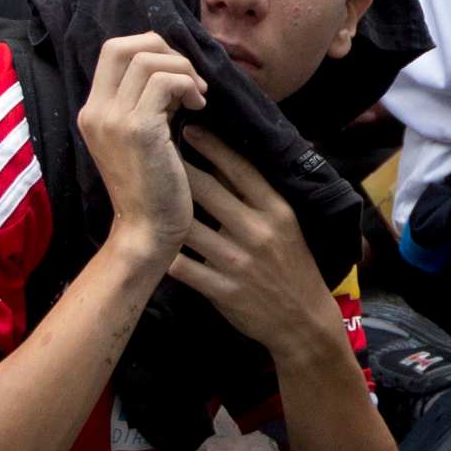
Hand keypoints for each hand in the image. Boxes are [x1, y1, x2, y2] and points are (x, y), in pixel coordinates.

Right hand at [76, 29, 207, 262]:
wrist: (146, 232)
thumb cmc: (150, 189)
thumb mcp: (137, 139)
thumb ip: (142, 104)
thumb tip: (170, 71)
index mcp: (92, 112)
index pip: (112, 50)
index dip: (149, 48)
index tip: (175, 74)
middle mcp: (96, 111)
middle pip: (124, 45)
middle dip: (165, 50)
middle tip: (189, 78)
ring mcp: (113, 119)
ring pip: (148, 59)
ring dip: (183, 70)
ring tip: (198, 96)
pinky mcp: (138, 129)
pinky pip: (166, 81)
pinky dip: (188, 85)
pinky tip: (198, 107)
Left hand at [172, 130, 346, 366]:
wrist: (303, 321)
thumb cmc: (292, 266)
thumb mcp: (287, 225)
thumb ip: (260, 197)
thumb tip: (234, 159)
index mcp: (276, 211)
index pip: (240, 169)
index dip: (212, 146)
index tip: (190, 128)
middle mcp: (257, 232)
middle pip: (207, 191)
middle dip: (179, 169)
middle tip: (155, 150)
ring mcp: (238, 262)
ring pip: (189, 228)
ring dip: (166, 212)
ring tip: (146, 194)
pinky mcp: (224, 291)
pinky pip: (184, 268)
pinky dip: (167, 256)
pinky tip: (152, 243)